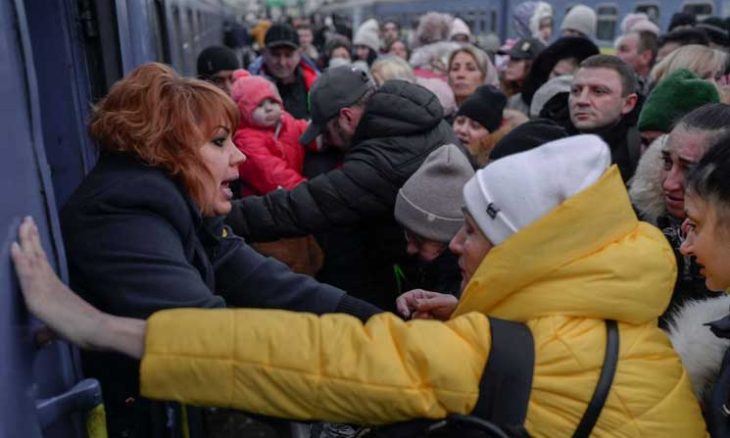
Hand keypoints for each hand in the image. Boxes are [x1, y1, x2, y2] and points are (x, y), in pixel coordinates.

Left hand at [11, 217, 99, 348]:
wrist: (96, 330)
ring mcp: (44, 288)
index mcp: (54, 287)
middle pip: (36, 255)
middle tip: (27, 219)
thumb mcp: (58, 329)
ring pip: (31, 259)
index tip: (31, 229)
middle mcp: (49, 283)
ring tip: (22, 224)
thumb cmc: (83, 329)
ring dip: (25, 241)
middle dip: (30, 237)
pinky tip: (15, 246)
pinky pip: (27, 275)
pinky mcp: (38, 297)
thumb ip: (47, 332)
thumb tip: (41, 339)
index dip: (34, 246)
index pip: (41, 262)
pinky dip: (19, 260)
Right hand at [396, 289, 457, 320]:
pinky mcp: (423, 324)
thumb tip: (415, 304)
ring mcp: (420, 315)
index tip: (405, 313)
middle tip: (423, 315)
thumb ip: (429, 302)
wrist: (459, 316)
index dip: (401, 305)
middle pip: (403, 310)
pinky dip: (424, 325)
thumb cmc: (453, 305)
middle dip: (410, 314)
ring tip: (432, 317)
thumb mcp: (444, 301)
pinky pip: (417, 326)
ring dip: (421, 319)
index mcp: (419, 296)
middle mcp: (417, 305)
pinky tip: (433, 322)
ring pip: (411, 319)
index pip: (403, 299)